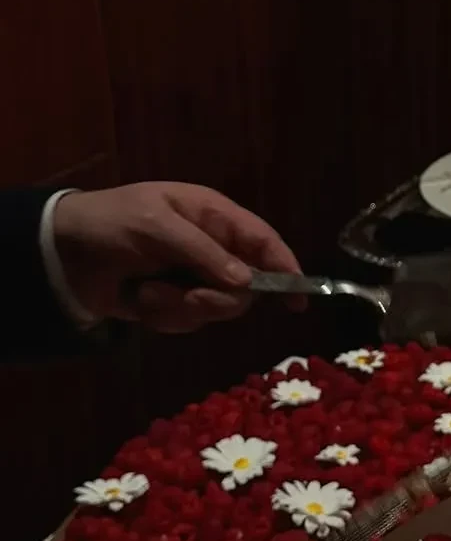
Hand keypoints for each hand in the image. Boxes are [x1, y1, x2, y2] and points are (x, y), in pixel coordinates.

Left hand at [52, 182, 304, 332]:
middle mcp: (212, 248)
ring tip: (147, 293)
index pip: (264, 242)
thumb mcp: (157, 226)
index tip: (298, 300)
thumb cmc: (111, 223)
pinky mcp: (173, 302)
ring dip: (181, 307)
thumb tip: (247, 283)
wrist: (61, 252)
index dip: (287, 269)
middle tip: (189, 298)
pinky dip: (164, 317)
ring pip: (216, 309)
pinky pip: (188, 322)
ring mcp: (193, 277)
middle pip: (246, 288)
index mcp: (214, 217)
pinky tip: (140, 301)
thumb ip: (204, 253)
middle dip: (216, 299)